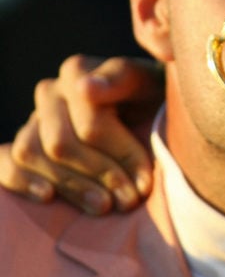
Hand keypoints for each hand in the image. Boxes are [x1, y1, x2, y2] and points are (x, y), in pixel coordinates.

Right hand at [0, 55, 163, 213]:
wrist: (152, 110)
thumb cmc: (157, 97)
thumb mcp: (156, 82)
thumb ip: (122, 78)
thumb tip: (84, 88)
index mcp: (78, 71)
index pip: (91, 122)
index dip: (121, 154)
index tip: (145, 181)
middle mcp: (50, 92)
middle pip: (62, 143)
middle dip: (100, 175)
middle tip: (129, 200)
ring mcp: (33, 119)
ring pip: (33, 154)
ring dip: (70, 186)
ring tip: (104, 206)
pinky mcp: (24, 143)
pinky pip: (6, 161)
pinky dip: (21, 180)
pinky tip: (48, 197)